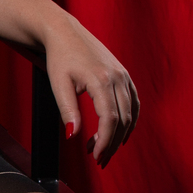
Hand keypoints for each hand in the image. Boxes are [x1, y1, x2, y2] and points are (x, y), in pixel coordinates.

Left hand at [43, 11, 138, 167]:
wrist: (64, 32)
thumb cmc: (59, 58)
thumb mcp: (59, 85)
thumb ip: (68, 111)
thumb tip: (72, 136)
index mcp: (101, 80)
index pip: (110, 119)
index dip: (105, 142)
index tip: (96, 157)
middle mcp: (118, 77)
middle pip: (123, 119)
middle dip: (112, 143)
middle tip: (99, 160)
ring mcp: (123, 75)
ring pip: (130, 113)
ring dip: (120, 135)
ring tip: (105, 150)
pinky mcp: (124, 74)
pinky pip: (134, 102)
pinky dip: (130, 120)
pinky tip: (120, 134)